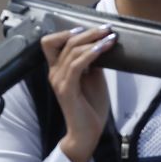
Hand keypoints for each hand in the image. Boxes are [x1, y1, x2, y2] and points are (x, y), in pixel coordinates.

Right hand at [42, 25, 116, 161]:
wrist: (88, 133)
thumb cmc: (90, 107)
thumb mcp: (93, 78)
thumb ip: (92, 62)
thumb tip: (99, 44)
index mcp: (58, 69)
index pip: (50, 43)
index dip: (66, 32)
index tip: (88, 28)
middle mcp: (54, 73)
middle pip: (65, 42)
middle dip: (87, 32)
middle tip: (106, 29)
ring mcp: (59, 81)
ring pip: (72, 51)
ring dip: (92, 41)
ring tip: (109, 38)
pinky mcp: (67, 89)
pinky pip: (76, 65)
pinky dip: (90, 54)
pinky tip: (102, 50)